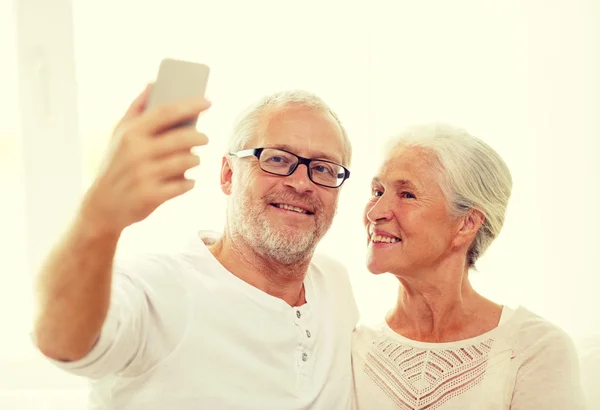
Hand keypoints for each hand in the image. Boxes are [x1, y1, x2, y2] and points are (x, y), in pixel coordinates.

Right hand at [80, 84, 210, 234]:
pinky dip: (189, 182)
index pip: (166, 112)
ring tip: (192, 159)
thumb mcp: (119, 134)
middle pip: (182, 138)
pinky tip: (186, 181)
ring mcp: (144, 175)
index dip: (190, 105)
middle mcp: (137, 152)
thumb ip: (136, 108)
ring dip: (194, 160)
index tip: (208, 101)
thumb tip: (153, 82)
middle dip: (199, 137)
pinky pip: (184, 185)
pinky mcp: (151, 196)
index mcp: (131, 133)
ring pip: (186, 161)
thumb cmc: (116, 164)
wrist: (102, 205)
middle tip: (204, 138)